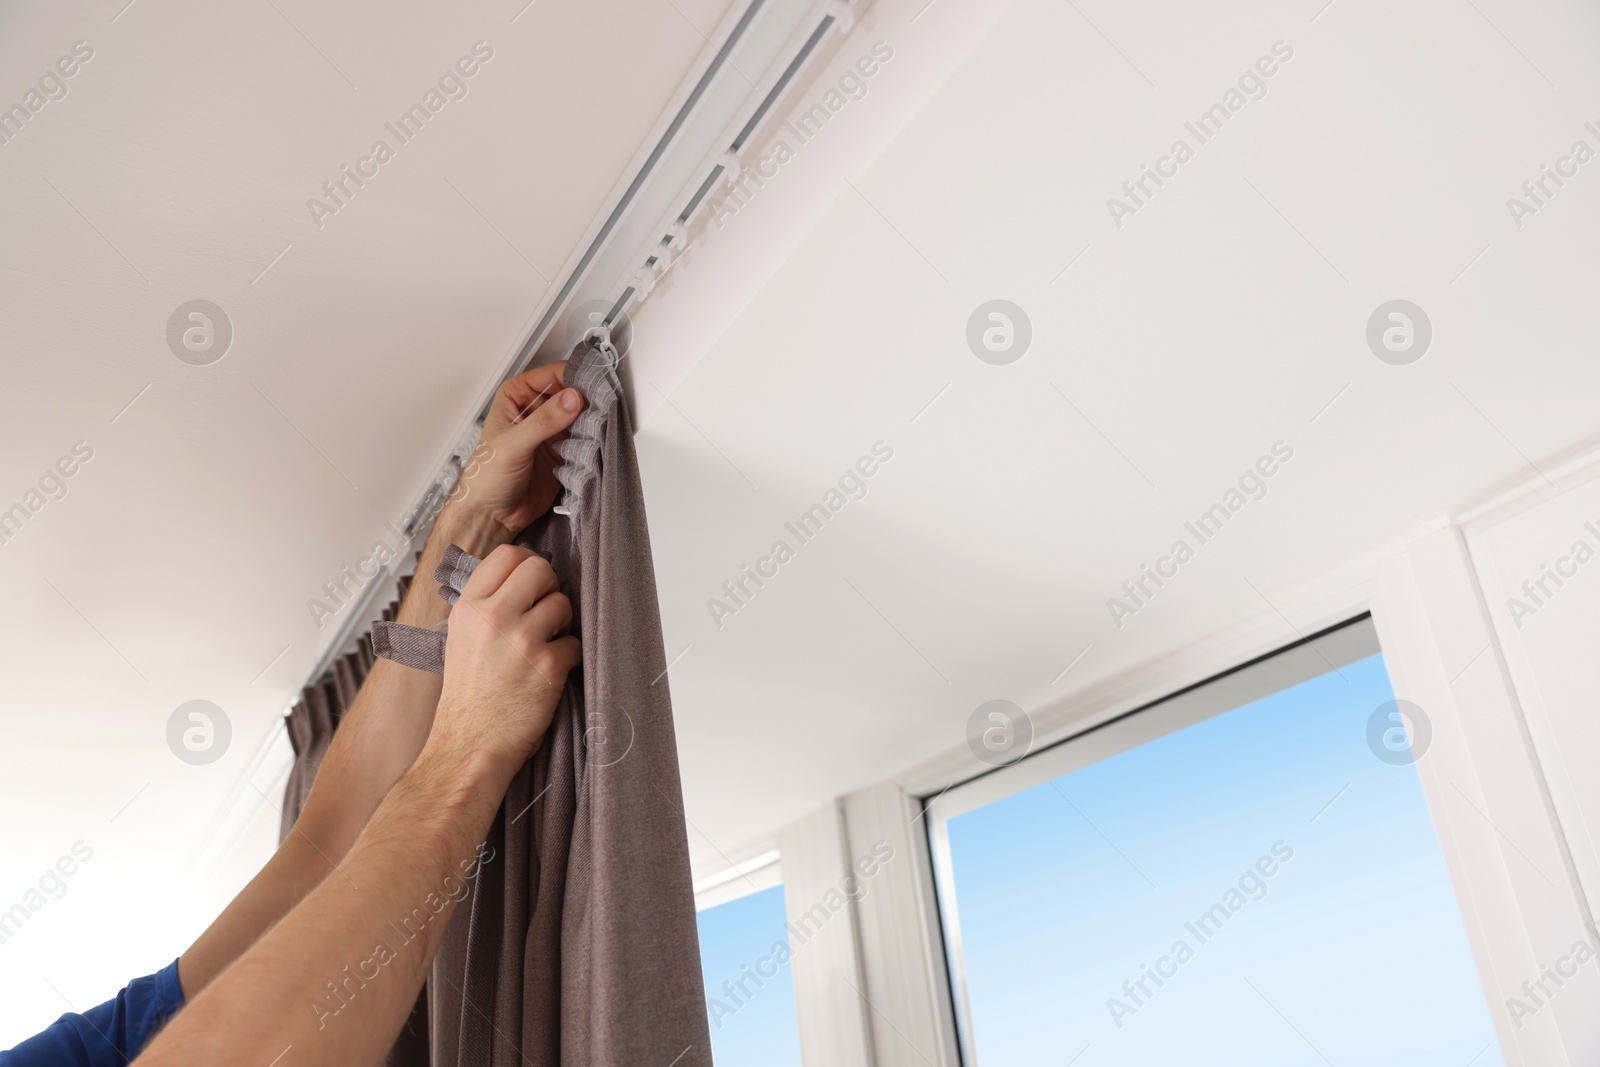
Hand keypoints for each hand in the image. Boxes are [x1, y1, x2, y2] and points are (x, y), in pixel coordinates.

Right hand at [429, 544, 581, 781]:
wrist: (467, 749)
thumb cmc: (467, 702)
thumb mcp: (460, 641)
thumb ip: (485, 609)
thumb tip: (521, 581)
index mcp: (468, 609)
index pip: (507, 554)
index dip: (527, 564)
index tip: (533, 583)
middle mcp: (492, 617)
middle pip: (540, 568)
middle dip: (550, 589)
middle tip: (544, 614)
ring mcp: (520, 640)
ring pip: (563, 603)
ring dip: (561, 626)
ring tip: (544, 649)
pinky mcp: (547, 665)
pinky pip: (574, 643)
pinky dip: (568, 659)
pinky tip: (548, 676)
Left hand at [441, 363, 584, 551]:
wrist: (492, 515)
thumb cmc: (486, 479)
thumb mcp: (513, 445)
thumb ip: (543, 421)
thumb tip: (571, 399)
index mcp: (517, 397)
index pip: (553, 375)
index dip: (573, 379)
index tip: (590, 390)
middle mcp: (535, 410)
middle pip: (571, 394)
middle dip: (588, 401)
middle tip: (601, 409)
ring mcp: (551, 431)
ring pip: (582, 417)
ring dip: (592, 423)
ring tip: (598, 430)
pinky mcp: (564, 452)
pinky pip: (585, 440)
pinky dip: (592, 442)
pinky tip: (594, 445)